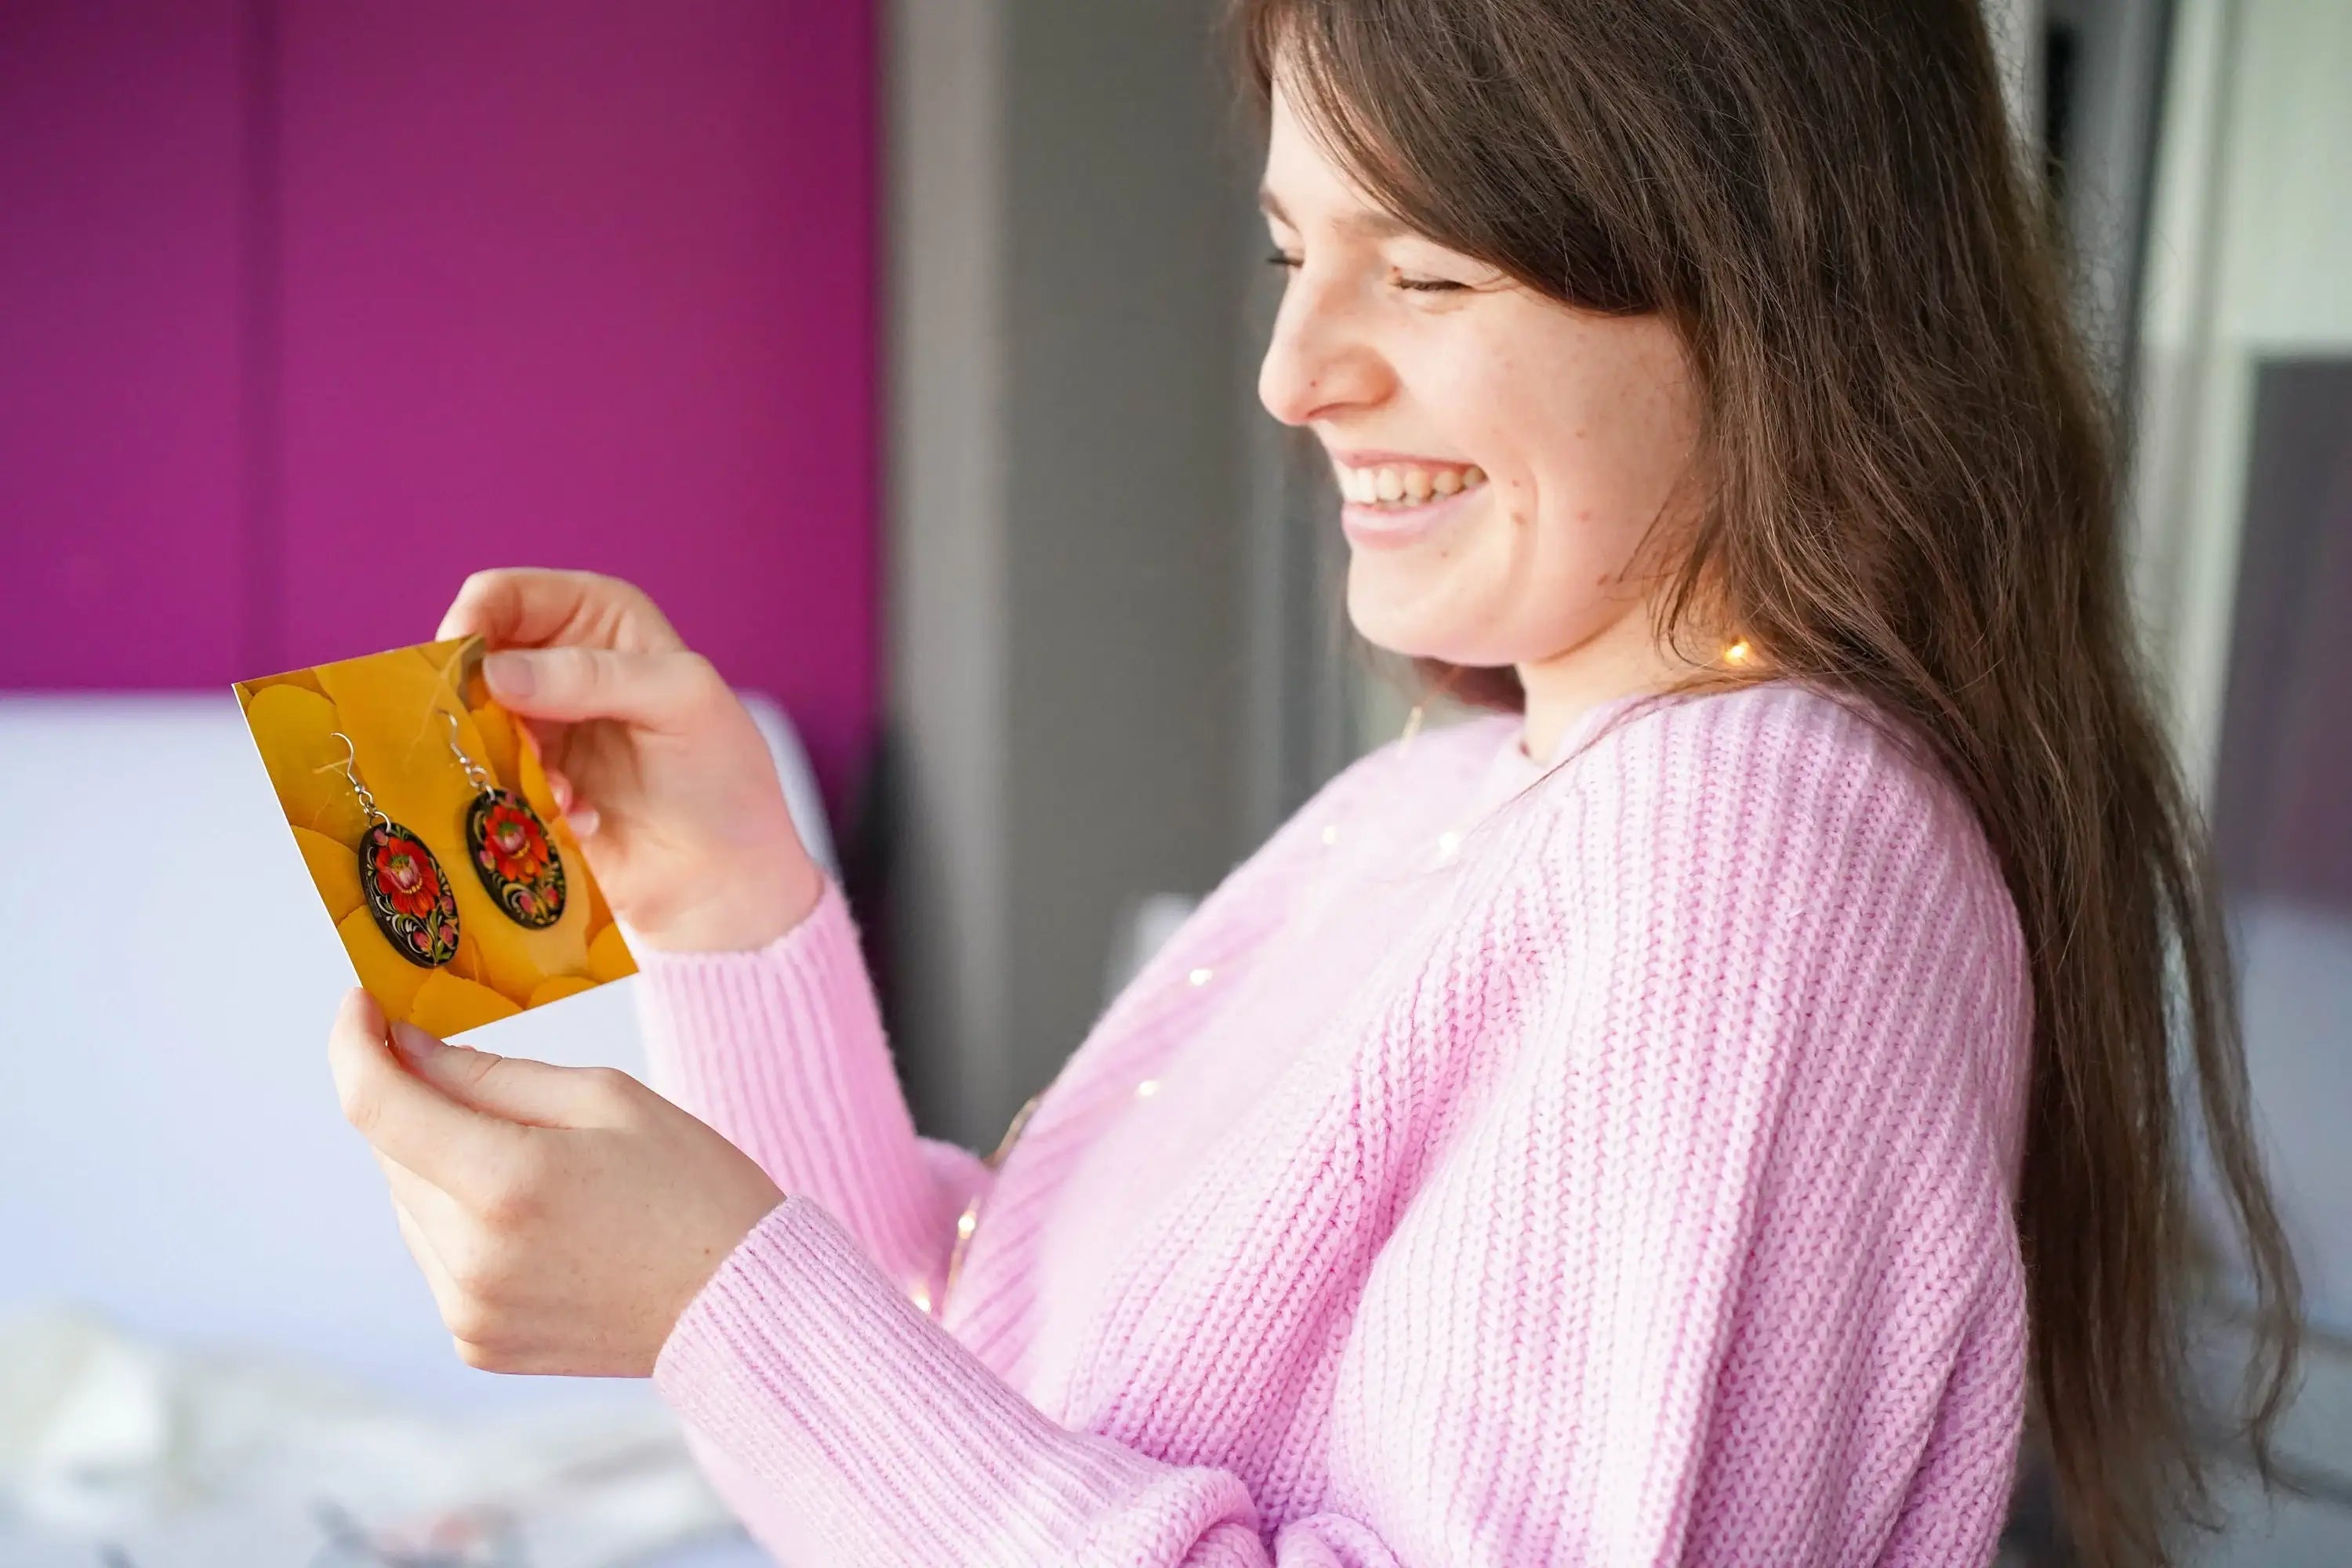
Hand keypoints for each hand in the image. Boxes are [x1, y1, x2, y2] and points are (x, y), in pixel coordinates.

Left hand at [328, 988, 784, 1376]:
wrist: (742, 1304)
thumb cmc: (691, 1186)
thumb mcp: (606, 1097)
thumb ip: (492, 1073)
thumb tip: (405, 1047)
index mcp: (508, 1183)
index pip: (376, 1104)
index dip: (354, 1043)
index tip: (364, 1004)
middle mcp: (472, 1258)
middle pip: (391, 1152)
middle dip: (419, 1104)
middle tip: (486, 1083)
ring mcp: (469, 1311)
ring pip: (408, 1204)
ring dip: (440, 1166)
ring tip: (534, 1164)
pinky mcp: (476, 1342)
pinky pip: (436, 1257)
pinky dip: (462, 1223)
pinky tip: (536, 1219)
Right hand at [438, 567, 820, 951]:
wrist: (725, 875)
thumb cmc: (722, 774)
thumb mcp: (680, 699)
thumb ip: (591, 676)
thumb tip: (494, 672)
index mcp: (597, 618)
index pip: (505, 596)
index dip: (473, 621)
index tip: (469, 670)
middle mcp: (556, 665)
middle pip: (470, 661)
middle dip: (480, 704)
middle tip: (519, 745)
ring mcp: (535, 728)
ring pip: (468, 725)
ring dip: (504, 761)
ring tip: (565, 790)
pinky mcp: (522, 786)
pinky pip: (481, 783)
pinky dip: (519, 801)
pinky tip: (578, 818)